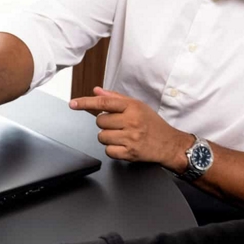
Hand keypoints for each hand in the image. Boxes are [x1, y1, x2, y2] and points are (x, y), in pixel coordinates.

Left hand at [70, 87, 192, 169]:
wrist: (170, 144)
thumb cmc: (153, 124)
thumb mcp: (137, 106)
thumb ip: (115, 98)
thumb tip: (96, 91)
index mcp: (132, 107)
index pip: (104, 102)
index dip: (86, 103)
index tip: (73, 104)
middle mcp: (132, 121)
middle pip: (100, 122)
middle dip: (106, 124)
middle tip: (119, 125)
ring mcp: (131, 138)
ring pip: (102, 137)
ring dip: (108, 137)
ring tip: (123, 136)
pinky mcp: (130, 153)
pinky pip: (108, 151)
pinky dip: (112, 149)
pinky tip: (123, 146)